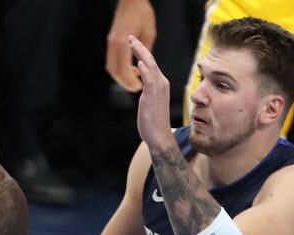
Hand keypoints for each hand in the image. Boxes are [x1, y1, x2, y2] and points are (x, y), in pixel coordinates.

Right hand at [106, 0, 156, 91]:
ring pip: (111, 67)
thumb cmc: (143, 13)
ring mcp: (111, 43)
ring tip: (133, 80)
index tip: (139, 87)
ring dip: (121, 77)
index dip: (131, 80)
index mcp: (123, 42)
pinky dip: (119, 69)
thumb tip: (145, 66)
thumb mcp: (149, 33)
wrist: (131, 0)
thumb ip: (146, 51)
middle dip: (124, 82)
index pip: (124, 68)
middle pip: (115, 71)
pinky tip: (130, 69)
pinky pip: (112, 61)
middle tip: (136, 88)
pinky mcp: (111, 41)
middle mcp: (114, 44)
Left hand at [129, 35, 173, 153]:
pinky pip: (149, 80)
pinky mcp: (153, 96)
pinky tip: (139, 62)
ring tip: (132, 44)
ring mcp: (158, 89)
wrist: (160, 136)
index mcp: (161, 84)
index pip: (151, 64)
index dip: (143, 53)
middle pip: (151, 61)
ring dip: (141, 53)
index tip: (134, 44)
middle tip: (131, 38)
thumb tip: (143, 89)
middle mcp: (162, 83)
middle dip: (140, 48)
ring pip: (150, 66)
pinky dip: (145, 70)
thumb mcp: (150, 103)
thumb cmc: (154, 122)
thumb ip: (148, 93)